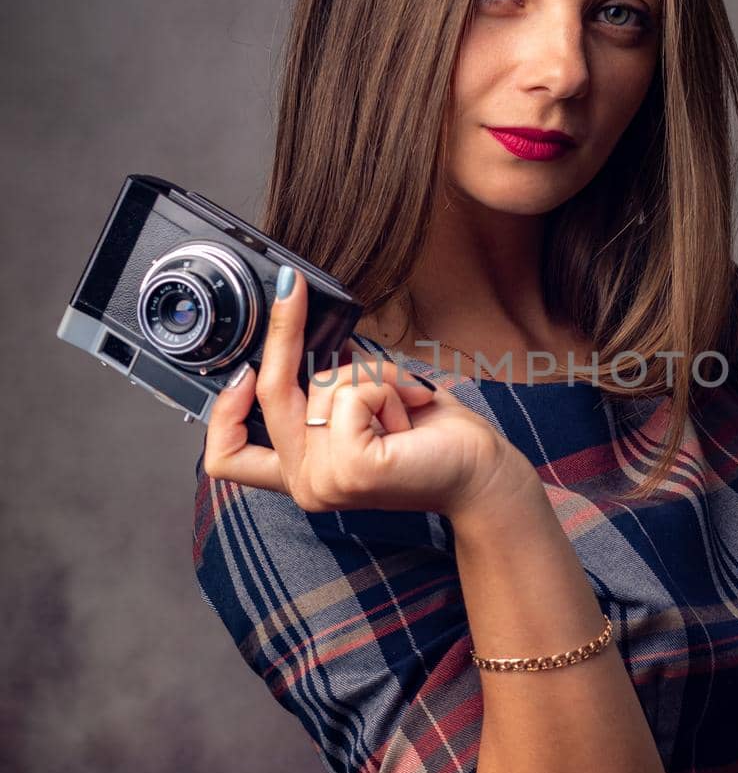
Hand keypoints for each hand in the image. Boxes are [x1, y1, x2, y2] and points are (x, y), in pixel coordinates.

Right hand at [202, 266, 529, 518]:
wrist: (481, 472)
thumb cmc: (432, 437)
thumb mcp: (365, 404)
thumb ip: (324, 386)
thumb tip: (300, 327)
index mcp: (302, 472)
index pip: (227, 458)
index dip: (221, 410)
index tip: (242, 369)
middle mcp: (306, 485)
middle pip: (269, 393)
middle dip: (283, 332)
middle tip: (293, 286)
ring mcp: (325, 482)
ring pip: (322, 384)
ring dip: (371, 373)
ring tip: (404, 398)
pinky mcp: (352, 469)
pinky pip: (352, 393)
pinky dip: (385, 384)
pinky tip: (411, 407)